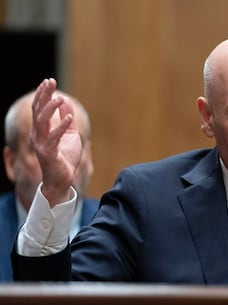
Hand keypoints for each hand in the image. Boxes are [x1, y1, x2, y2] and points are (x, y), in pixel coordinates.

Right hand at [31, 78, 82, 206]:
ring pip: (42, 123)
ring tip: (59, 98)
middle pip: (38, 111)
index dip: (43, 94)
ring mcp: (41, 145)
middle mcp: (38, 136)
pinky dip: (61, 127)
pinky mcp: (49, 154)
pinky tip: (70, 118)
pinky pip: (53, 138)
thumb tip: (65, 103)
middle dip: (43, 96)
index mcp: (41, 131)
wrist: (62, 181)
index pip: (39, 109)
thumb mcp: (69, 135)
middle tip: (50, 82)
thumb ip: (65, 120)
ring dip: (50, 109)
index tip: (49, 81)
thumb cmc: (65, 158)